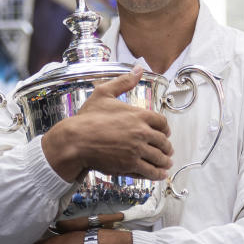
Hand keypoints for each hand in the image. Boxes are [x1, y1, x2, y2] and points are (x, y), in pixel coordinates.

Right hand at [41, 68, 173, 180]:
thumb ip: (123, 82)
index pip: (162, 122)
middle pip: (163, 141)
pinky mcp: (131, 164)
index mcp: (139, 114)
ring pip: (159, 157)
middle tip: (167, 150)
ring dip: (164, 161)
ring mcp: (137, 149)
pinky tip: (159, 175)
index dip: (165, 129)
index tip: (165, 133)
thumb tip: (138, 69)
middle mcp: (142, 132)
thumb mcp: (104, 93)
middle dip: (166, 147)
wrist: (77, 140)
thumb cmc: (87, 119)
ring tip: (165, 164)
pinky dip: (157, 174)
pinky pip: (150, 171)